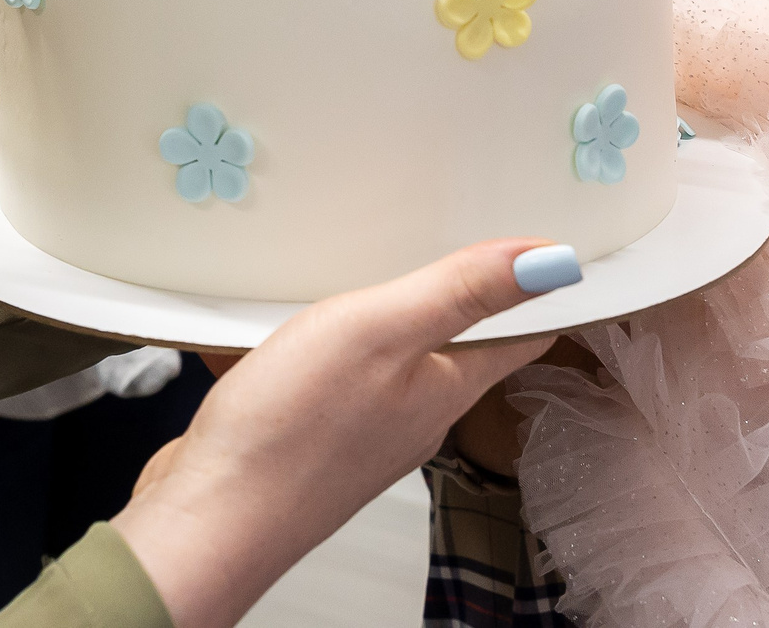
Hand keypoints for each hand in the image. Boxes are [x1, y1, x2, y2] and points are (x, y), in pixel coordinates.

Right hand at [111, 239, 564, 627]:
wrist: (212, 519)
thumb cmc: (291, 434)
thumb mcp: (381, 330)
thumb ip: (461, 291)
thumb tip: (553, 264)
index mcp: (445, 387)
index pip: (517, 336)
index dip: (538, 291)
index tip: (556, 256)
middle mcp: (413, 416)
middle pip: (456, 350)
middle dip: (463, 300)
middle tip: (476, 249)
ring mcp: (363, 434)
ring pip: (393, 366)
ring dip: (390, 323)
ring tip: (383, 278)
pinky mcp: (313, 442)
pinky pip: (334, 384)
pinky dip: (325, 351)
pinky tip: (294, 335)